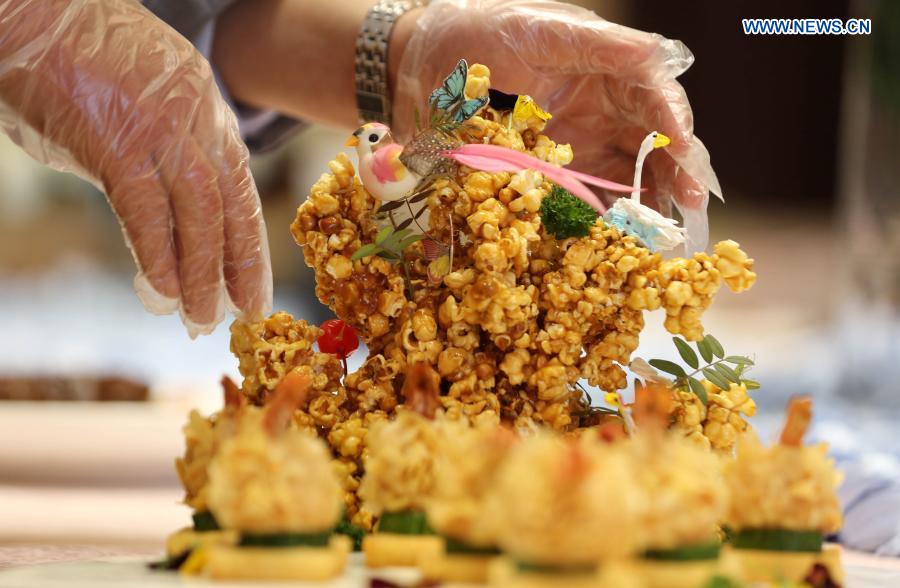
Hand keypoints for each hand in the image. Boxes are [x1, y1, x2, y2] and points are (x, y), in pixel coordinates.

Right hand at [0, 0, 271, 335]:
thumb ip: (157, 152)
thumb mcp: (139, 102)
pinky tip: (163, 294)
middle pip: (231, 204)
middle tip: (245, 313)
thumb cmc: (74, 57)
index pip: (238, 187)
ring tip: (201, 319)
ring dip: (201, 274)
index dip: (246, 241)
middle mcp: (196, 118)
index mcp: (206, 108)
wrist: (35, 10)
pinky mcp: (117, 141)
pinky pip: (147, 211)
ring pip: (199, 214)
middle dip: (241, 265)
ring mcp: (161, 128)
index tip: (251, 283)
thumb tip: (153, 207)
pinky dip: (158, 256)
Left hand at [392, 0, 720, 250]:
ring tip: (662, 232)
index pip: (655, 97)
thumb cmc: (477, 33)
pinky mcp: (551, 173)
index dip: (676, 126)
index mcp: (605, 69)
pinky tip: (621, 237)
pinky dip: (606, 216)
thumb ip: (597, 44)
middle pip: (651, 142)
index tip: (687, 156)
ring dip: (647, 201)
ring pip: (627, 174)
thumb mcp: (539, 31)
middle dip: (673, 173)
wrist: (417, 67)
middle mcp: (600, 107)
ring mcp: (578, 143)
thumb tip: (655, 53)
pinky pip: (587, 196)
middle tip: (687, 207)